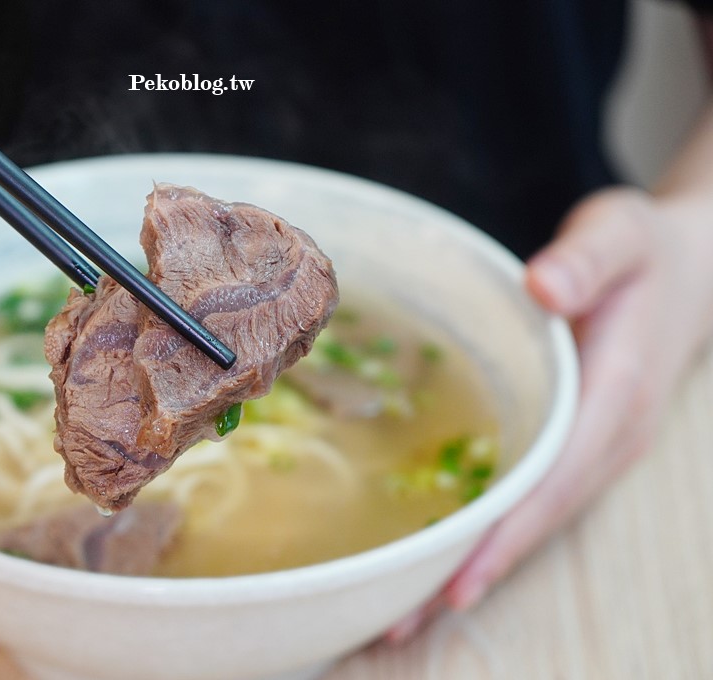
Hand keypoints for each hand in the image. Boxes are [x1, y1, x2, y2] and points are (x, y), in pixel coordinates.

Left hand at [386, 186, 712, 641]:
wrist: (687, 267)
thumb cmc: (642, 253)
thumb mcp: (618, 235)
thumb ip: (586, 258)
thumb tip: (543, 285)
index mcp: (614, 395)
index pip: (554, 479)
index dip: (504, 534)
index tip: (452, 581)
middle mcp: (607, 438)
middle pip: (536, 521)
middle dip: (472, 572)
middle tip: (396, 623)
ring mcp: (596, 449)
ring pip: (532, 520)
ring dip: (474, 565)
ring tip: (403, 612)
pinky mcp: (579, 444)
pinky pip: (531, 498)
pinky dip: (489, 532)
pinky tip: (442, 551)